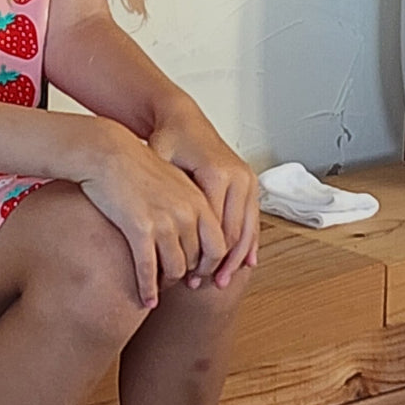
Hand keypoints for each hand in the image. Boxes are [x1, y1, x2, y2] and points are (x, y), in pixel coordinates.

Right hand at [77, 120, 224, 308]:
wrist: (107, 153)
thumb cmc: (135, 165)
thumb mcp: (173, 180)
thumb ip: (189, 203)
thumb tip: (194, 228)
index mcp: (198, 200)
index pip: (219, 245)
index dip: (211, 266)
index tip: (201, 275)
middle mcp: (187, 213)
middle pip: (197, 260)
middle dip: (188, 276)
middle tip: (178, 285)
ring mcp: (164, 222)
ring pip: (175, 269)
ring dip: (167, 284)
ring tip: (160, 290)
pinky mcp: (139, 229)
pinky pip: (148, 269)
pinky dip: (148, 288)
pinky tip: (145, 298)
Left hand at [149, 99, 258, 288]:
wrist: (184, 119)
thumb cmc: (166, 141)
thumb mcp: (157, 166)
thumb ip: (159, 196)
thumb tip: (151, 237)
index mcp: (216, 174)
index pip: (213, 228)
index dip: (201, 256)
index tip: (188, 276)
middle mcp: (238, 177)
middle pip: (233, 233)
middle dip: (220, 263)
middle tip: (203, 285)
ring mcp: (248, 179)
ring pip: (247, 230)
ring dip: (236, 259)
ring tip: (221, 282)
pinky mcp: (250, 182)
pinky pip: (252, 220)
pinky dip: (248, 244)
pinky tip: (243, 265)